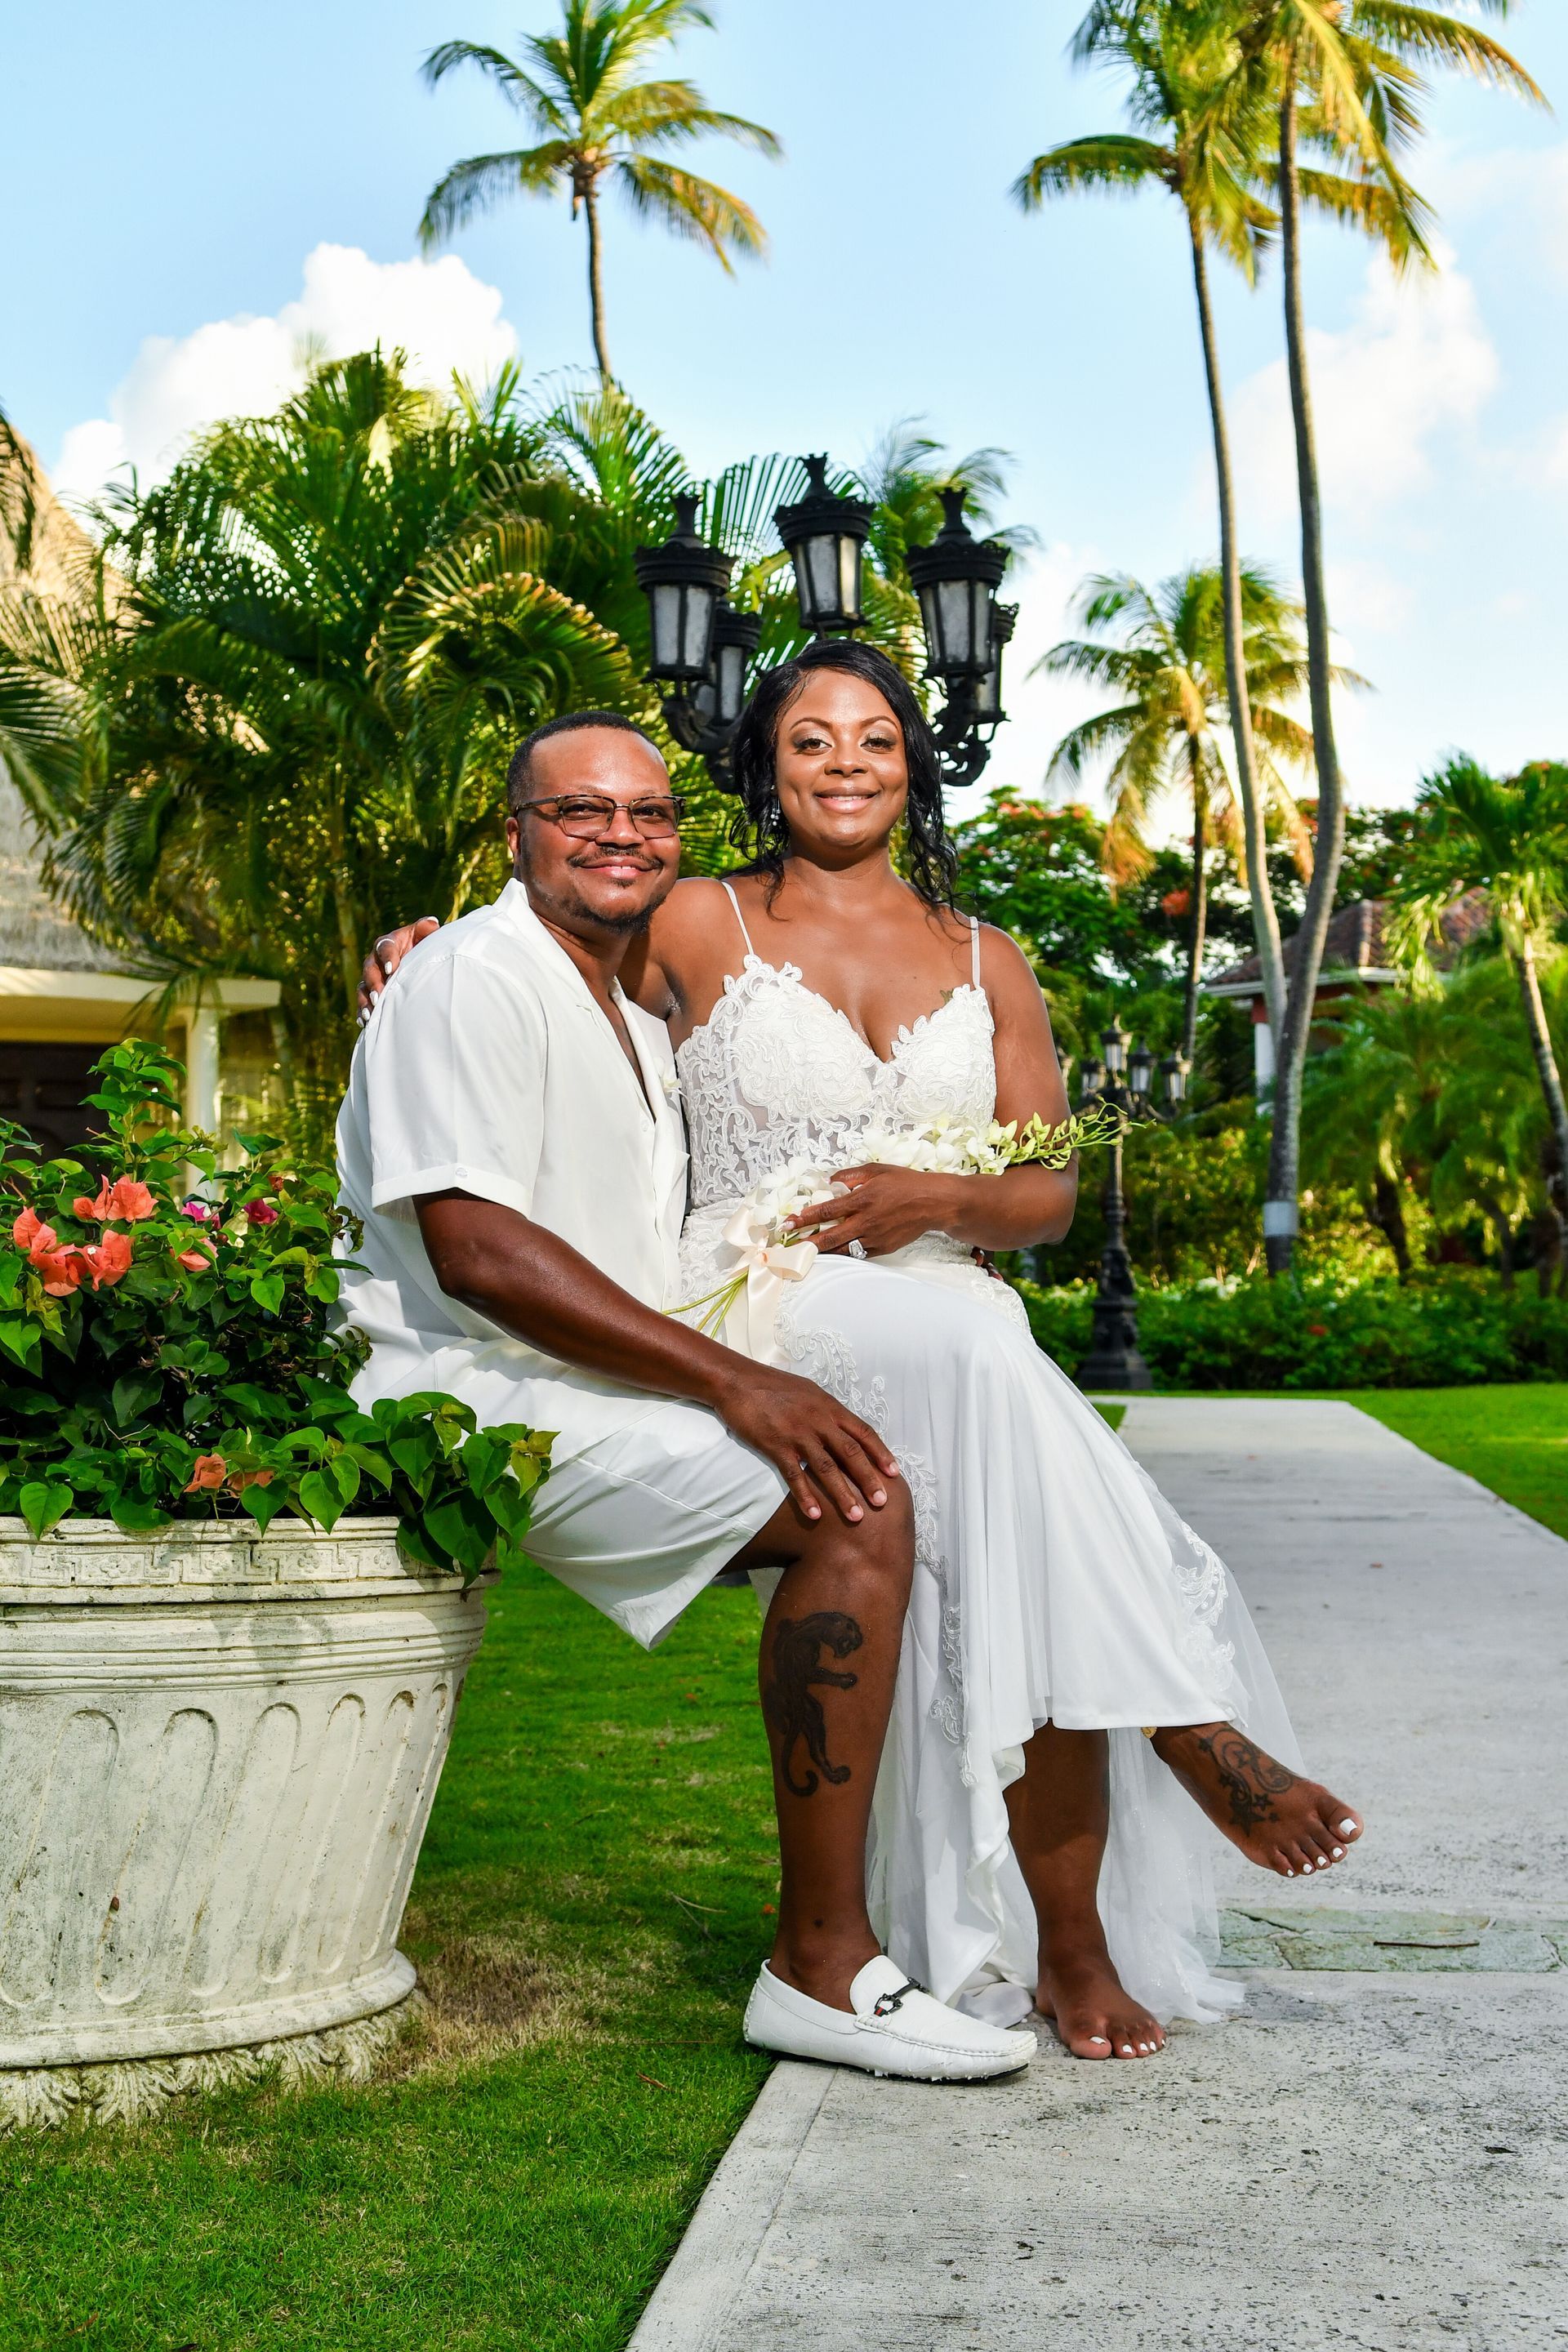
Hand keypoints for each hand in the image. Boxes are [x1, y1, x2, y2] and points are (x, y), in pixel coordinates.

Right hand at [357, 917, 440, 1018]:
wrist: (419, 961)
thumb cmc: (423, 945)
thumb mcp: (426, 935)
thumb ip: (427, 929)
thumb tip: (432, 923)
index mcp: (389, 942)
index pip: (384, 947)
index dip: (387, 957)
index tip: (392, 969)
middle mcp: (376, 959)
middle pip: (370, 969)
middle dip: (374, 983)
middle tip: (379, 995)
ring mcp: (372, 977)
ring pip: (363, 987)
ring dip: (365, 1000)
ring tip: (370, 1014)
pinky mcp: (371, 991)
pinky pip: (363, 1001)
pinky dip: (362, 1011)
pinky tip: (364, 1022)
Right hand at [716, 1364, 898, 1524]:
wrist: (737, 1380)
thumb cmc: (773, 1386)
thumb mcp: (808, 1392)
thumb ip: (827, 1411)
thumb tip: (843, 1428)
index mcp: (829, 1407)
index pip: (863, 1432)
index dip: (880, 1453)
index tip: (895, 1473)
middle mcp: (819, 1420)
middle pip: (851, 1453)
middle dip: (869, 1479)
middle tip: (882, 1502)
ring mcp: (798, 1433)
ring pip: (827, 1468)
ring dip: (843, 1494)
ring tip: (855, 1516)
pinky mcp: (776, 1445)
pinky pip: (795, 1475)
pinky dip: (806, 1496)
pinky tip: (815, 1515)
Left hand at [787, 1165, 959, 1258]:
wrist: (933, 1203)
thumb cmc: (905, 1183)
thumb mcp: (876, 1170)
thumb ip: (850, 1175)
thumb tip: (829, 1180)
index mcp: (863, 1199)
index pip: (826, 1211)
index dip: (805, 1217)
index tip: (789, 1222)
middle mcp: (866, 1221)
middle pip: (829, 1236)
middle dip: (806, 1242)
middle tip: (789, 1245)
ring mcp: (875, 1237)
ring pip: (842, 1249)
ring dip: (822, 1251)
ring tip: (805, 1252)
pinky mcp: (883, 1248)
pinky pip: (857, 1254)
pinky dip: (843, 1254)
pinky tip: (832, 1252)